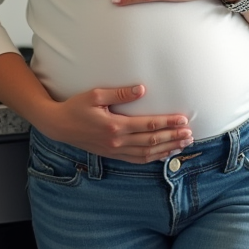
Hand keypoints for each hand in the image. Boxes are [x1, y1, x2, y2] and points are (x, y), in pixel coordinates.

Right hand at [40, 84, 192, 163]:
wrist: (58, 126)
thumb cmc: (75, 107)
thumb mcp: (95, 95)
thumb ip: (119, 93)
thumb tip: (142, 89)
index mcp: (115, 126)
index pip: (148, 125)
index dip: (167, 123)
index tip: (183, 120)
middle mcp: (117, 141)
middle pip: (151, 142)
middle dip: (173, 137)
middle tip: (190, 134)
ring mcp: (115, 150)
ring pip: (147, 154)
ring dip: (167, 149)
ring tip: (183, 144)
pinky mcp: (112, 154)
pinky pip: (136, 160)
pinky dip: (153, 158)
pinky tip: (164, 154)